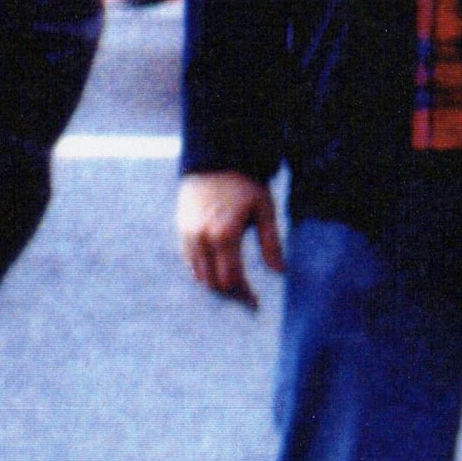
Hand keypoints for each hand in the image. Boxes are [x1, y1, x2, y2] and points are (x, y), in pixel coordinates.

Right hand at [176, 169, 282, 302]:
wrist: (214, 158)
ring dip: (215, 284)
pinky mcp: (181, 230)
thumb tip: (280, 272)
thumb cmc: (245, 183)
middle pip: (213, 283)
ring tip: (234, 286)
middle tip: (246, 298)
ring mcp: (188, 235)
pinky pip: (189, 261)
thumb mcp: (264, 209)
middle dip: (230, 294)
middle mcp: (202, 238)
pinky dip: (203, 270)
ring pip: (199, 275)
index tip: (255, 303)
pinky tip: (218, 269)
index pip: (231, 279)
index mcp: (225, 235)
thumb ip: (271, 242)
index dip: (243, 295)